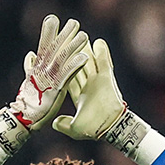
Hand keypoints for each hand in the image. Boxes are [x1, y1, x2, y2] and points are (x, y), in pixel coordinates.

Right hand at [12, 15, 90, 127]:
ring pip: (62, 58)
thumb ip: (31, 67)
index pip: (43, 46)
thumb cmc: (28, 102)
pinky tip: (84, 57)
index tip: (53, 19)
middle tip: (74, 22)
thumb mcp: (29, 81)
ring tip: (84, 35)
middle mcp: (42, 70)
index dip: (48, 32)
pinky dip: (75, 65)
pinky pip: (67, 75)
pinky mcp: (56, 89)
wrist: (23, 119)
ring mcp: (49, 79)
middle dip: (63, 34)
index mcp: (37, 68)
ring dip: (73, 46)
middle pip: (54, 48)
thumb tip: (31, 54)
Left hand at [54, 38, 159, 163]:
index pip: (66, 75)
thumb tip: (54, 123)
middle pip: (76, 64)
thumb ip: (64, 125)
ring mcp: (98, 81)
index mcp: (78, 95)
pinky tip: (98, 42)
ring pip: (89, 61)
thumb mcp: (74, 128)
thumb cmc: (93, 129)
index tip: (54, 56)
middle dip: (71, 52)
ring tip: (80, 35)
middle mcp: (87, 85)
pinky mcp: (107, 79)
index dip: (60, 66)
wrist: (110, 129)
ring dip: (85, 49)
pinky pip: (104, 63)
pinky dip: (102, 53)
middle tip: (65, 38)